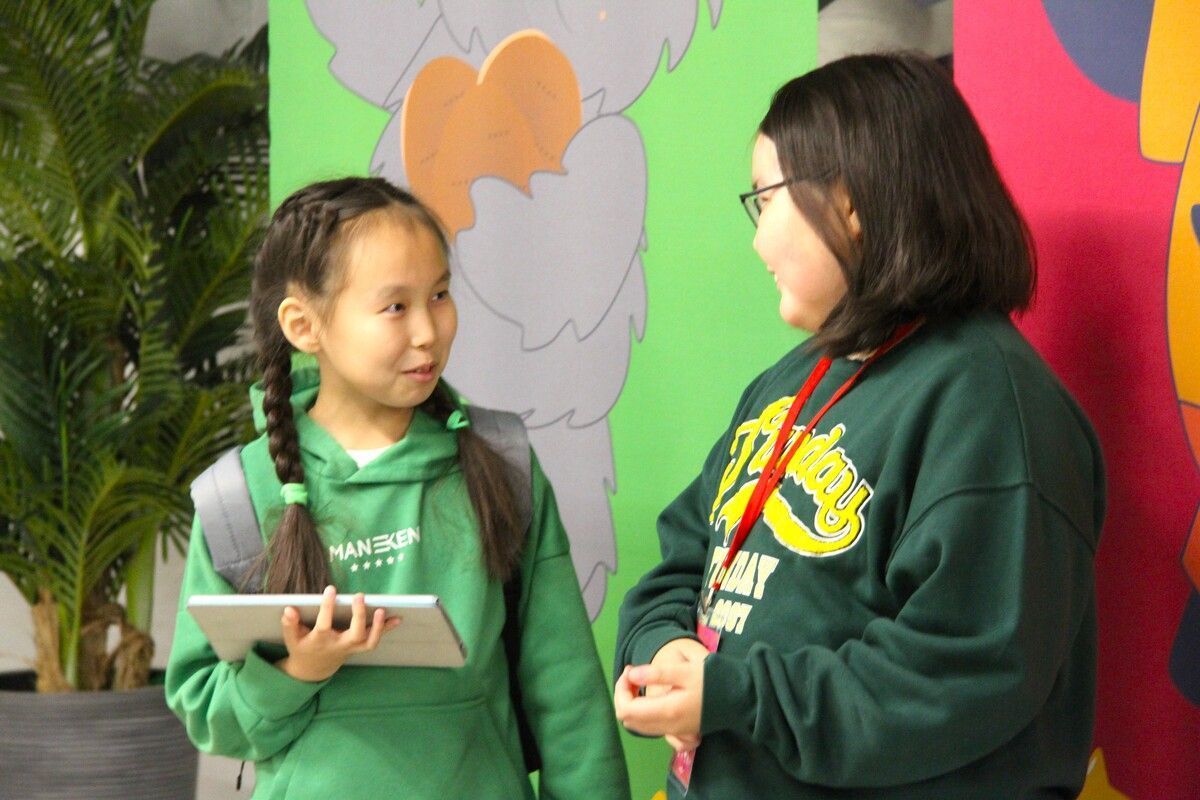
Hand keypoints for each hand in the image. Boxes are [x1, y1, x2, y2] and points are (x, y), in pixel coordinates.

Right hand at [276, 586, 399, 681]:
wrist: (314, 669)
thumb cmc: (303, 648)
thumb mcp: (291, 638)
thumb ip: (290, 624)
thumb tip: (289, 609)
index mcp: (320, 641)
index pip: (324, 625)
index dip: (327, 608)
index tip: (331, 590)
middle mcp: (339, 645)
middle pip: (354, 635)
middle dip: (359, 616)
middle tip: (359, 596)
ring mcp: (351, 647)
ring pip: (369, 642)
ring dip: (379, 627)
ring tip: (382, 609)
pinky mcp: (359, 647)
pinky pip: (375, 640)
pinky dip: (387, 629)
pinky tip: (398, 618)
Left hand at [614, 644, 705, 741]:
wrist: (742, 697)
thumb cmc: (714, 679)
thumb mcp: (685, 670)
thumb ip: (656, 673)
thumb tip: (631, 674)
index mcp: (666, 711)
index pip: (626, 710)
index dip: (621, 689)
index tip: (630, 671)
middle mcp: (667, 727)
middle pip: (628, 720)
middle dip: (624, 696)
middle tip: (634, 675)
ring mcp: (675, 732)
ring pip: (639, 725)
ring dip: (633, 704)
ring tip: (642, 682)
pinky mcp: (682, 731)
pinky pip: (653, 727)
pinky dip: (645, 714)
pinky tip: (655, 697)